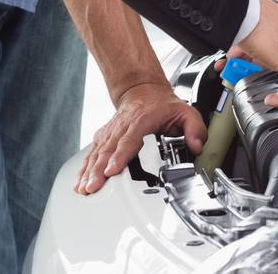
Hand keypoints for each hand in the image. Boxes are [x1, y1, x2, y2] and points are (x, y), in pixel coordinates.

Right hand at [76, 81, 204, 194]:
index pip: (129, 140)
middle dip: (99, 170)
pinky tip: (80, 181)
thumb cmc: (162, 104)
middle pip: (109, 149)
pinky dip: (85, 166)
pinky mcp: (105, 136)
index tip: (111, 170)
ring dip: (89, 171)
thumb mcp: (186, 112)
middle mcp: (122, 126)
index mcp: (141, 120)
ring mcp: (112, 131)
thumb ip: (194, 129)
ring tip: (83, 188)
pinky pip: (93, 152)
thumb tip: (197, 146)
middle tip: (92, 187)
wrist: (142, 89)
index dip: (119, 156)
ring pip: (98, 152)